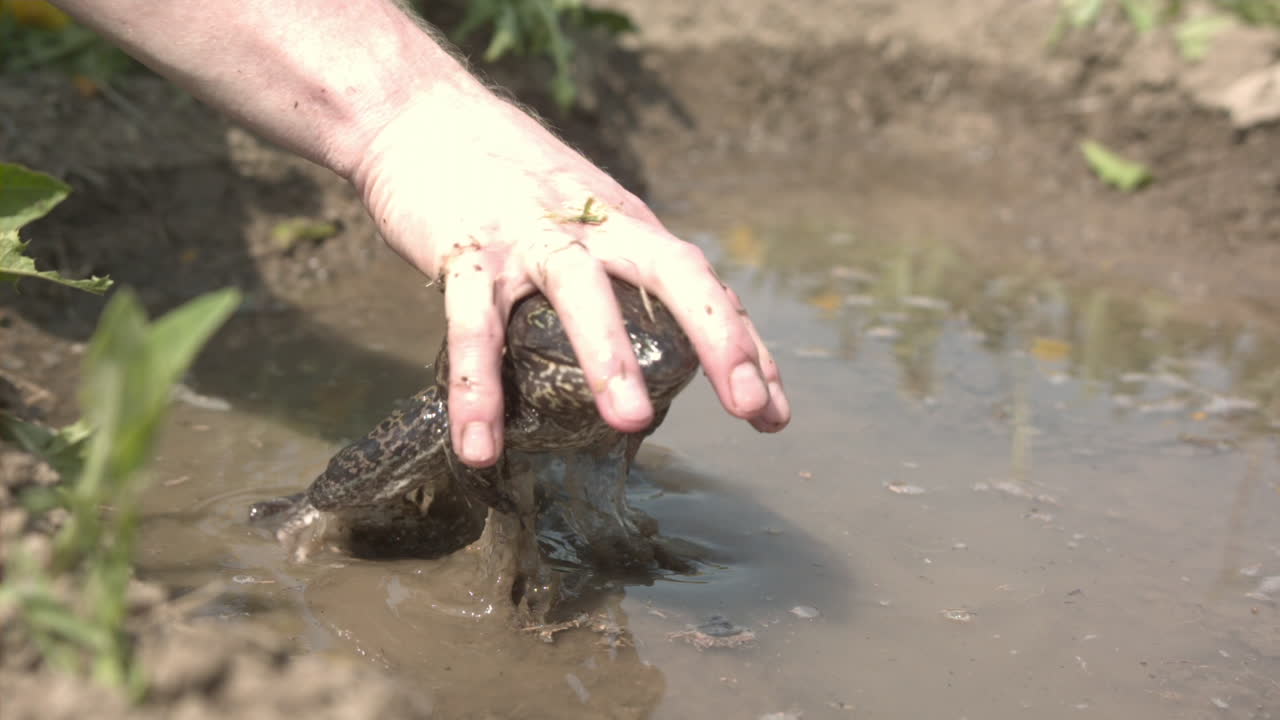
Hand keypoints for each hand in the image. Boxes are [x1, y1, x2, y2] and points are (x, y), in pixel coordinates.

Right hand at [352, 90, 789, 467]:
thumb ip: (620, 266)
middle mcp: (590, 225)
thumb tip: (668, 339)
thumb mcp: (583, 211)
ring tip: (631, 422)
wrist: (418, 113)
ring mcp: (527, 234)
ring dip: (608, 354)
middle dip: (719, 338)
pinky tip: (481, 446)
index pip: (702, 281)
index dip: (743, 344)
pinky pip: (471, 324)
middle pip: (672, 271)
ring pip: (578, 290)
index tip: (772, 412)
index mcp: (625, 222)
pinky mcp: (463, 249)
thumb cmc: (509, 177)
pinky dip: (478, 388)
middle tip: (748, 406)